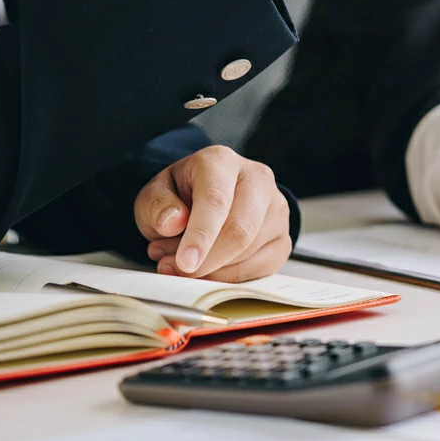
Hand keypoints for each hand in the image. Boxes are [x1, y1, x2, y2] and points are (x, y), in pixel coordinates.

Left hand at [134, 146, 291, 281]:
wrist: (208, 198)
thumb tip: (172, 223)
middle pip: (240, 230)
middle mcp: (257, 179)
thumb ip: (157, 206)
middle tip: (176, 270)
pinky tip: (211, 269)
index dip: (201, 235)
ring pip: (250, 252)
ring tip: (185, 261)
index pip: (216, 200)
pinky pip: (262, 269)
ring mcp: (276, 209)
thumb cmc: (182, 196)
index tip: (185, 263)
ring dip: (213, 269)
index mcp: (221, 162)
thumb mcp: (156, 194)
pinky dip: (231, 278)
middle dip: (208, 261)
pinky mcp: (283, 237)